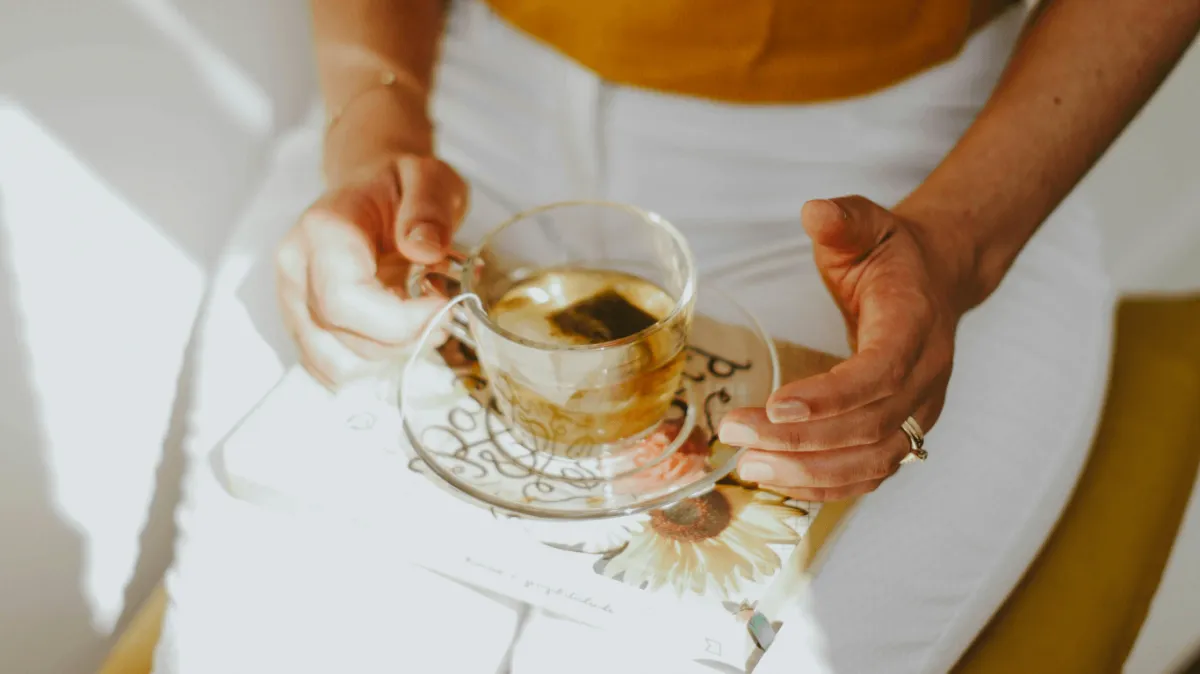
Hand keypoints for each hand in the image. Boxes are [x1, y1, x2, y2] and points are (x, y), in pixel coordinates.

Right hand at [275, 155, 467, 388]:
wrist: (372, 189)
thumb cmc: (400, 186)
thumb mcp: (430, 180)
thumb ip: (429, 209)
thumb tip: (424, 249)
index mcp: (323, 231)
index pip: (344, 301)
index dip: (399, 321)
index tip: (443, 308)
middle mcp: (296, 269)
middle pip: (343, 338)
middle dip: (404, 339)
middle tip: (442, 314)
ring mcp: (293, 301)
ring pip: (337, 364)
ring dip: (389, 356)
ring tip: (418, 321)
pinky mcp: (302, 325)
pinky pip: (330, 368)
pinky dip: (371, 364)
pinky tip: (395, 334)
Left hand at [718, 196, 970, 500]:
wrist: (937, 279)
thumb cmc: (893, 255)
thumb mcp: (867, 223)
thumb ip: (842, 219)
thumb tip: (814, 212)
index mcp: (916, 324)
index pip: (879, 372)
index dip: (831, 396)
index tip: (775, 404)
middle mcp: (927, 376)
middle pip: (868, 425)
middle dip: (800, 438)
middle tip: (737, 435)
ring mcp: (920, 411)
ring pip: (872, 460)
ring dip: (810, 471)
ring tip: (750, 465)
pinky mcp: (905, 432)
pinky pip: (870, 473)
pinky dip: (826, 485)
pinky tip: (779, 478)